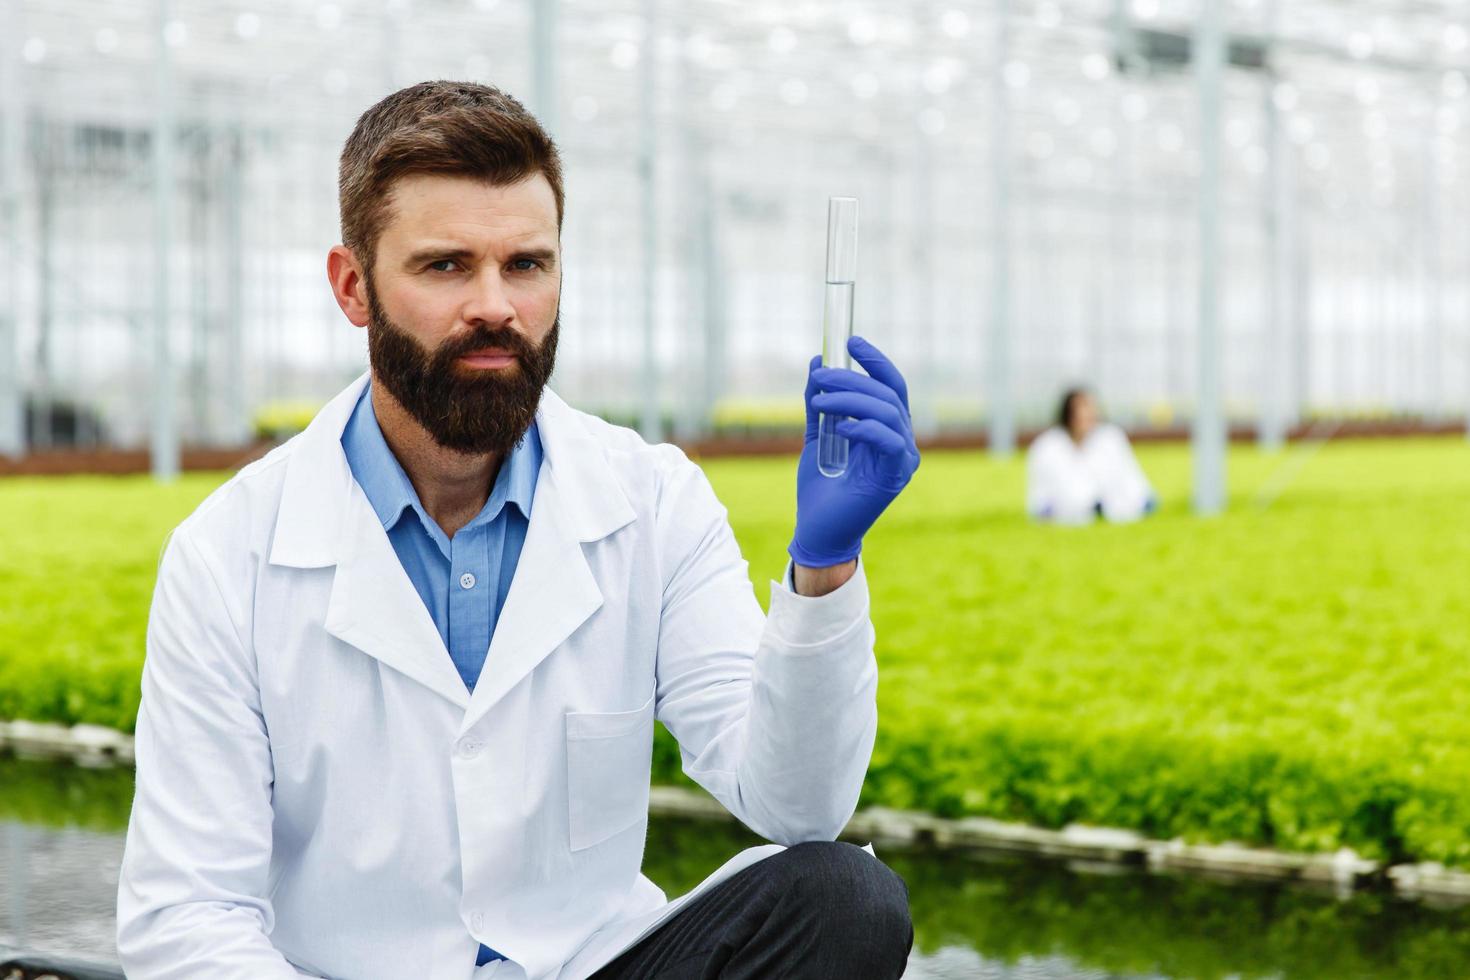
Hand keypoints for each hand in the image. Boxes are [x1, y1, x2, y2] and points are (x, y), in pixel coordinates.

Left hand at [788, 336, 919, 567]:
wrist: (818, 529)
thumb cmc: (822, 487)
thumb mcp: (817, 434)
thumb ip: (819, 402)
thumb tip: (816, 363)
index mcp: (888, 429)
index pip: (890, 385)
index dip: (874, 360)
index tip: (850, 340)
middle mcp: (902, 440)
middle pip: (887, 394)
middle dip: (853, 378)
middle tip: (821, 374)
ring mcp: (902, 459)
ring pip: (887, 411)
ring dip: (851, 399)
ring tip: (821, 400)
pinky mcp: (896, 476)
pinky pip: (889, 440)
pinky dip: (865, 427)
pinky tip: (840, 427)